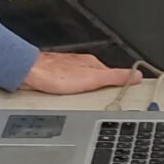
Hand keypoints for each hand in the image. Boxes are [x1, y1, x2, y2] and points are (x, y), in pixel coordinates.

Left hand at [21, 50, 139, 95]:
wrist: (28, 74)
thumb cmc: (56, 75)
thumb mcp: (92, 78)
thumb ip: (114, 77)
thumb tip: (135, 75)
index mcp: (91, 64)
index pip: (112, 74)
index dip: (119, 84)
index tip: (126, 91)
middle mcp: (79, 64)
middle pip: (97, 77)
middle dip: (102, 87)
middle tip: (108, 99)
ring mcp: (66, 70)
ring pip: (82, 80)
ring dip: (87, 89)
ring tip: (91, 99)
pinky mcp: (54, 77)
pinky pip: (69, 84)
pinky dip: (73, 90)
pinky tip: (71, 96)